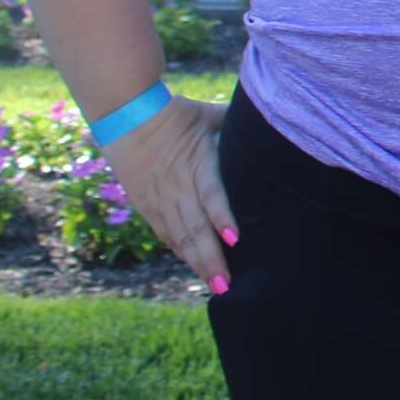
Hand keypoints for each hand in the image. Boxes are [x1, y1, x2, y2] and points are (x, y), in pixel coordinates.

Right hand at [101, 95, 236, 292]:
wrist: (125, 115)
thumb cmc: (177, 114)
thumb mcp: (211, 116)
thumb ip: (238, 125)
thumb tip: (274, 120)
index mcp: (197, 163)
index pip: (211, 195)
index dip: (222, 218)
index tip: (236, 239)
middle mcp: (176, 186)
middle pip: (194, 228)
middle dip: (211, 258)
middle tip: (227, 284)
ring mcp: (159, 198)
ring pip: (179, 237)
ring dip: (196, 262)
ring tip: (215, 285)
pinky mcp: (146, 204)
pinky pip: (164, 232)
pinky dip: (179, 250)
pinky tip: (192, 265)